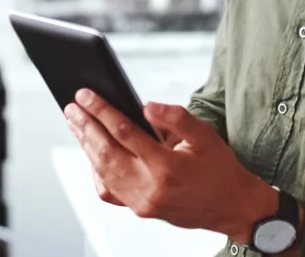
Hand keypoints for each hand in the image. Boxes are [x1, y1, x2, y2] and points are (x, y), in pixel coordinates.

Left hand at [64, 89, 276, 242]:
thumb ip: (176, 118)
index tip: (86, 95)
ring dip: (86, 146)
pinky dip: (97, 171)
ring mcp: (142, 202)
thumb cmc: (220, 169)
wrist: (232, 207)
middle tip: (72, 106)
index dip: (102, 111)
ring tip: (76, 124)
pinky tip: (93, 155)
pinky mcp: (140, 210)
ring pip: (103, 171)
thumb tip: (146, 105)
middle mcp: (150, 188)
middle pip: (106, 152)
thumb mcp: (206, 136)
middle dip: (86, 126)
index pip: (124, 132)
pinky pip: (109, 191)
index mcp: (167, 166)